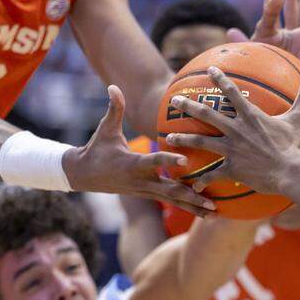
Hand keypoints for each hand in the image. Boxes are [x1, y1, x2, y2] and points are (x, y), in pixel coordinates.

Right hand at [62, 85, 215, 217]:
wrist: (84, 175)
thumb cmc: (96, 149)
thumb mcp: (105, 129)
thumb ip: (114, 109)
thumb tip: (113, 86)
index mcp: (133, 164)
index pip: (153, 161)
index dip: (168, 160)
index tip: (185, 159)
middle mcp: (142, 181)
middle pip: (170, 191)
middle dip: (191, 196)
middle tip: (211, 202)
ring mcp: (146, 191)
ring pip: (173, 201)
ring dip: (194, 207)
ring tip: (214, 213)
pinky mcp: (149, 195)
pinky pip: (171, 202)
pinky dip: (188, 207)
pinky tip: (205, 213)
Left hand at [165, 67, 299, 195]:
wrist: (293, 173)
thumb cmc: (297, 146)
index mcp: (251, 116)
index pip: (232, 92)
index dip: (220, 79)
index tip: (209, 70)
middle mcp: (237, 130)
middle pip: (207, 114)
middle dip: (189, 105)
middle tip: (174, 101)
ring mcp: (232, 149)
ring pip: (201, 141)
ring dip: (184, 138)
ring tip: (169, 137)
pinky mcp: (232, 168)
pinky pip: (212, 173)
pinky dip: (201, 179)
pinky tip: (191, 184)